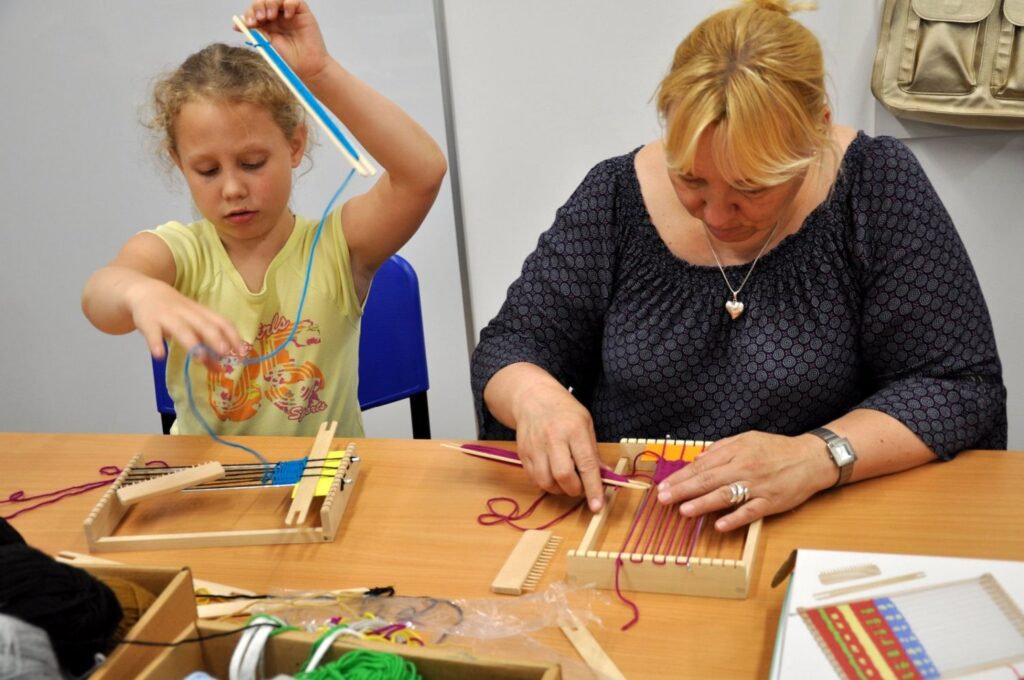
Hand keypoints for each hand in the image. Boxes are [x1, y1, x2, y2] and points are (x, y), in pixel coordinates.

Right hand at [127, 278, 244, 366]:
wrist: (144, 292)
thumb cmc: (175, 313)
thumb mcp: (192, 326)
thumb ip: (206, 347)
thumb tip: (220, 369)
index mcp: (201, 313)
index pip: (221, 322)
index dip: (233, 336)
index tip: (243, 352)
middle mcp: (187, 313)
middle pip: (204, 324)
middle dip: (215, 338)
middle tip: (225, 352)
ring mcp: (167, 316)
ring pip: (181, 329)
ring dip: (191, 343)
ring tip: (200, 358)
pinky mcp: (148, 321)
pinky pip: (152, 332)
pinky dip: (155, 343)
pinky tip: (159, 355)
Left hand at [238, 0, 329, 81]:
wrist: (307, 67)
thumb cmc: (288, 59)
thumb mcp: (267, 44)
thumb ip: (254, 32)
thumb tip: (236, 24)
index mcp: (266, 24)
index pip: (254, 10)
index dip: (250, 13)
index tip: (250, 23)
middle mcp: (277, 16)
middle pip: (264, 1)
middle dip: (258, 6)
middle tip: (260, 18)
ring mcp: (289, 13)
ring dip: (271, 3)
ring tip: (271, 16)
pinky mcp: (302, 12)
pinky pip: (294, 0)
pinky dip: (288, 4)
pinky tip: (287, 16)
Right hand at [511, 381, 605, 511]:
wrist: (532, 398)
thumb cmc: (564, 411)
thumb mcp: (586, 424)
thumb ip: (593, 452)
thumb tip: (605, 476)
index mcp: (574, 430)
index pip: (586, 464)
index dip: (593, 488)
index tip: (597, 506)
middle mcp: (553, 438)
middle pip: (563, 476)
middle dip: (575, 490)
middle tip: (580, 485)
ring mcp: (535, 447)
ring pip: (546, 482)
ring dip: (559, 489)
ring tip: (565, 479)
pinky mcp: (523, 454)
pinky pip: (534, 479)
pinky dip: (546, 483)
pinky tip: (551, 473)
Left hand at [655, 431, 834, 530]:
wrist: (811, 458)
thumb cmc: (777, 449)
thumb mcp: (747, 439)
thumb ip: (721, 448)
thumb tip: (698, 458)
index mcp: (736, 452)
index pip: (702, 466)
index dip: (681, 476)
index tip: (663, 485)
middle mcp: (744, 468)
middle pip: (709, 480)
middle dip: (683, 490)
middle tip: (663, 499)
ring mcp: (758, 486)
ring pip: (726, 495)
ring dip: (703, 504)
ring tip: (684, 510)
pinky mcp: (771, 502)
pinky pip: (751, 512)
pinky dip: (735, 519)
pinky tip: (720, 525)